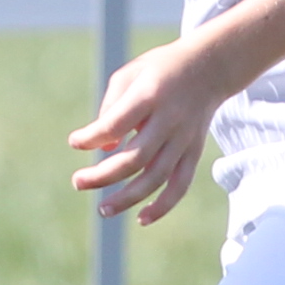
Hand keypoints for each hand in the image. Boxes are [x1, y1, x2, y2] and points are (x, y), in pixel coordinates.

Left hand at [71, 30, 241, 225]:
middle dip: (103, 175)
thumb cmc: (159, 69)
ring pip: (156, 177)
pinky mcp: (194, 151)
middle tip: (78, 182)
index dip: (93, 137)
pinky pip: (180, 184)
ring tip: (103, 209)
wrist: (209, 66)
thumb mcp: (129, 74)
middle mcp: (170, 119)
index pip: (116, 123)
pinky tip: (142, 219)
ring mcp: (184, 138)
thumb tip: (103, 150)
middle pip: (135, 158)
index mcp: (150, 95)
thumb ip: (111, 109)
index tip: (75, 142)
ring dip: (128, 198)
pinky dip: (163, 205)